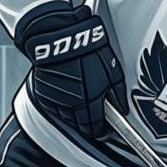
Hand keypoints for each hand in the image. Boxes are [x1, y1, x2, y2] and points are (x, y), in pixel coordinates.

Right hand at [20, 6, 125, 138]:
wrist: (60, 36)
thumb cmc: (88, 49)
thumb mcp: (113, 70)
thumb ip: (118, 94)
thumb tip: (123, 108)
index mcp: (90, 100)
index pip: (95, 127)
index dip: (101, 130)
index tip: (104, 128)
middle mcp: (72, 104)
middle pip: (80, 125)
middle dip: (88, 123)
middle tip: (94, 114)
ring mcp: (56, 99)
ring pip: (67, 117)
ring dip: (75, 114)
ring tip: (81, 98)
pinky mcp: (44, 93)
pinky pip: (55, 107)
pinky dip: (62, 104)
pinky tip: (68, 92)